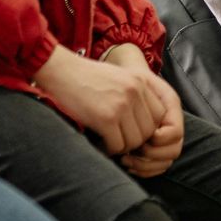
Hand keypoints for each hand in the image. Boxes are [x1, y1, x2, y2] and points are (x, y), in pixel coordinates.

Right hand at [33, 45, 171, 155]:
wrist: (61, 71)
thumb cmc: (86, 77)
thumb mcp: (119, 77)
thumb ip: (135, 94)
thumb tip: (144, 123)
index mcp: (141, 82)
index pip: (159, 115)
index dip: (147, 127)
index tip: (132, 130)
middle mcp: (135, 92)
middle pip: (149, 131)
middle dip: (135, 140)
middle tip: (120, 140)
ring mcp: (121, 105)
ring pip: (134, 141)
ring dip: (122, 146)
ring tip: (109, 142)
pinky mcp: (105, 118)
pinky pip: (117, 145)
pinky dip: (109, 149)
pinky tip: (100, 142)